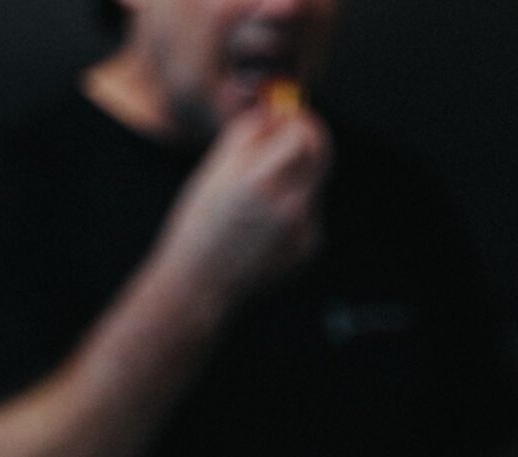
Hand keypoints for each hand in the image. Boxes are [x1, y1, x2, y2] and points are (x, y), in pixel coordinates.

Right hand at [155, 105, 330, 309]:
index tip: (290, 118)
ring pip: (312, 185)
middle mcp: (289, 203)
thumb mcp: (211, 175)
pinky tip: (262, 233)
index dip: (298, 121)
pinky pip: (308, 216)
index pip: (303, 133)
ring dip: (294, 182)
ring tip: (257, 205)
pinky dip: (291, 215)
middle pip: (321, 154)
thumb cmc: (197, 230)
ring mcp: (302, 228)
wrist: (198, 286)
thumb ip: (246, 134)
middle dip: (307, 142)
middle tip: (288, 141)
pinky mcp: (308, 248)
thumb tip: (274, 109)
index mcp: (260, 180)